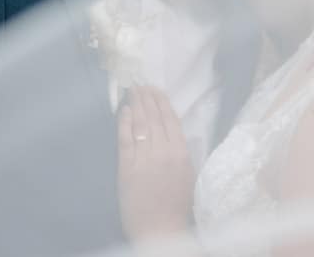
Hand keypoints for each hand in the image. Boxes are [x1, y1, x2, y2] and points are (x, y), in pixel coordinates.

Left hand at [117, 86, 195, 241]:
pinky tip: (125, 111)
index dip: (162, 102)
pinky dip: (125, 122)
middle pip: (154, 117)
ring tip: (133, 90)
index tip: (156, 89)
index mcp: (181, 152)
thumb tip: (172, 131)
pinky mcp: (127, 166)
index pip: (171, 120)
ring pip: (141, 124)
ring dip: (137, 104)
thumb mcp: (188, 174)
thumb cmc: (177, 205)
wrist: (160, 229)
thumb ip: (181, 152)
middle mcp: (163, 151)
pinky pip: (126, 138)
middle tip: (141, 83)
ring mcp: (144, 158)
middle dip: (147, 98)